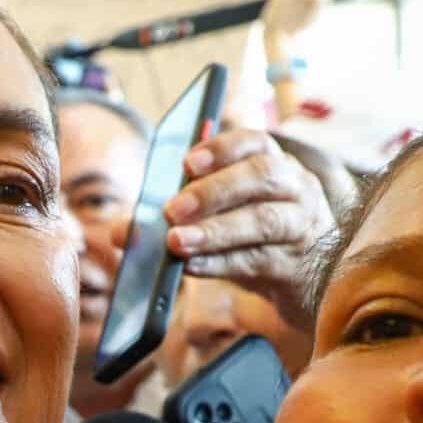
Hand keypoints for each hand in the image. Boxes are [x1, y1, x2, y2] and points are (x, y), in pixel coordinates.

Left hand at [116, 129, 332, 331]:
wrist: (300, 280)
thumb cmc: (251, 237)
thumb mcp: (220, 216)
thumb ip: (175, 215)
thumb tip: (121, 232)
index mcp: (274, 163)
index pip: (255, 142)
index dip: (221, 148)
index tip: (186, 164)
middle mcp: (295, 187)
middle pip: (262, 176)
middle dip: (213, 190)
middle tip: (172, 210)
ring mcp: (301, 225)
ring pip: (263, 220)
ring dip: (215, 230)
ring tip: (176, 242)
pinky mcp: (296, 264)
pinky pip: (257, 260)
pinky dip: (220, 263)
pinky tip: (192, 266)